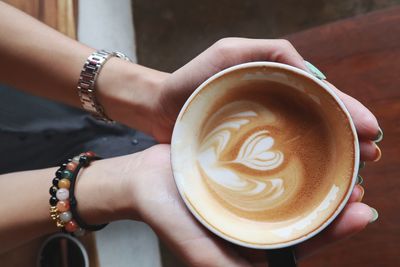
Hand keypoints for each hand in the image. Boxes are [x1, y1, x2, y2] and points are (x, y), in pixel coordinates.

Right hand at [132, 144, 376, 266]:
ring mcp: (252, 192)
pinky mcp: (244, 168)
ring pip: (294, 186)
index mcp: (253, 241)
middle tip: (361, 183)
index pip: (303, 242)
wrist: (142, 179)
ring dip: (322, 175)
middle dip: (336, 201)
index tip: (361, 212)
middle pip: (305, 212)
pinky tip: (310, 142)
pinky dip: (294, 156)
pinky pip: (274, 164)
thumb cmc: (167, 217)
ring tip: (347, 160)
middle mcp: (257, 218)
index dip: (334, 230)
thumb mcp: (199, 252)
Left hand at [153, 38, 380, 153]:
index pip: (321, 98)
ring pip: (305, 145)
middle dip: (348, 138)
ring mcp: (262, 134)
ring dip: (333, 158)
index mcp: (277, 86)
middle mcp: (275, 111)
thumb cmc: (191, 79)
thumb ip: (271, 52)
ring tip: (356, 174)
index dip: (347, 112)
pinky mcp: (247, 154)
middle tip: (371, 156)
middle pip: (320, 124)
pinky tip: (318, 185)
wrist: (161, 110)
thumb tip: (313, 75)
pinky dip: (302, 172)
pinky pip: (280, 163)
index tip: (370, 130)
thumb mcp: (229, 53)